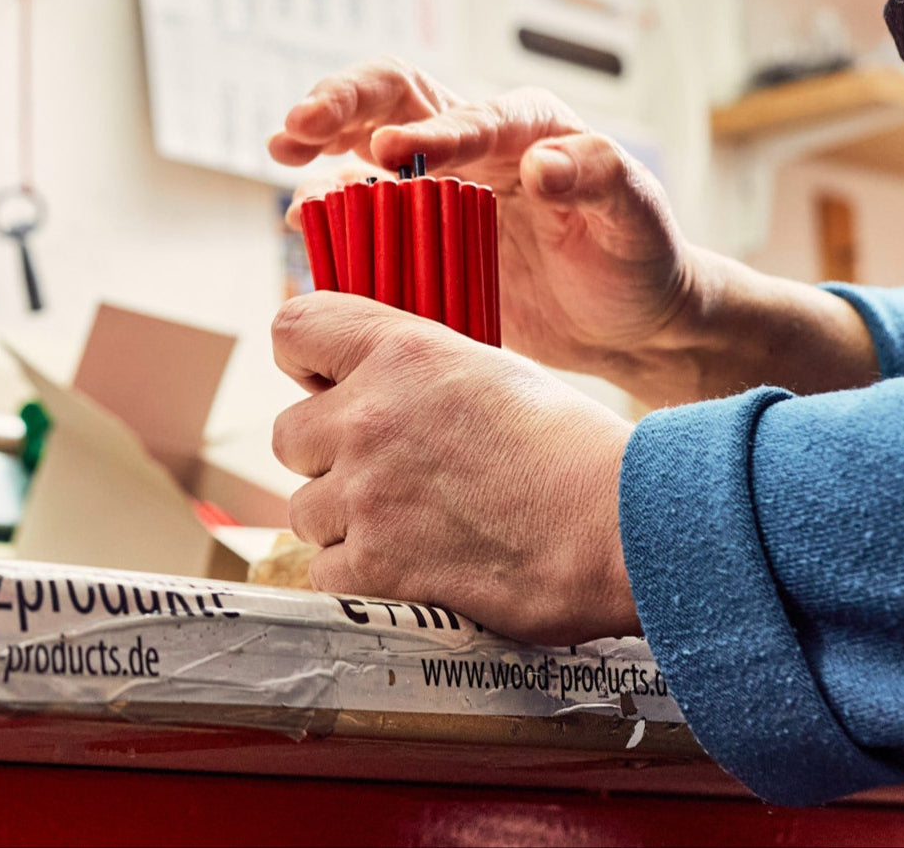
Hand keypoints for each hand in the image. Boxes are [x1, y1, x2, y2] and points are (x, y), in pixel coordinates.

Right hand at [269, 58, 699, 403]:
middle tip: (298, 124)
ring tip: (282, 150)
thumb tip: (540, 163)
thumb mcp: (636, 214)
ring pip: (366, 144)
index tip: (392, 155)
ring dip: (322, 142)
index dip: (430, 131)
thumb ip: (597, 176)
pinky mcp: (423, 236)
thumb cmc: (641, 257)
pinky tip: (301, 218)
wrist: (630, 320)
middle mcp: (475, 143)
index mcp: (525, 126)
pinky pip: (366, 211)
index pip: (468, 112)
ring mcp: (442, 189)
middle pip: (396, 99)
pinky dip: (330, 208)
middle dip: (344, 104)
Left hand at [271, 291, 639, 644]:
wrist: (614, 526)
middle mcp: (368, 417)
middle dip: (328, 455)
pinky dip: (361, 574)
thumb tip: (366, 388)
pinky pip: (326, 569)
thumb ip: (413, 372)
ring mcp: (364, 495)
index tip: (325, 385)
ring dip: (346, 519)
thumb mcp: (488, 371)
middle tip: (387, 471)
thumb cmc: (571, 448)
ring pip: (305, 508)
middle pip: (288, 434)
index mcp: (399, 352)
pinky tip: (415, 566)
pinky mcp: (373, 566)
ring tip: (414, 524)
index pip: (292, 329)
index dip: (305, 361)